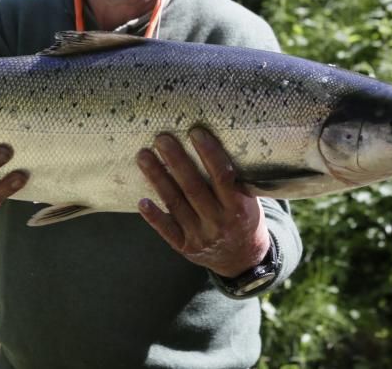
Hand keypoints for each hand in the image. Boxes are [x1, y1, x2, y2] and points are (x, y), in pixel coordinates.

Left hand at [136, 126, 269, 277]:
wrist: (243, 259)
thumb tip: (212, 142)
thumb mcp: (249, 201)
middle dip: (176, 161)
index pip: (223, 176)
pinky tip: (141, 201)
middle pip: (193, 187)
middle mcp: (219, 222)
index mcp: (238, 207)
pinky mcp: (185, 247)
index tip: (195, 132)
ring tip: (144, 156)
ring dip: (158, 178)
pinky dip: (154, 216)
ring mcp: (200, 236)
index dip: (209, 154)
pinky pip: (167, 230)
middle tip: (161, 139)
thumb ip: (233, 181)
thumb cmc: (244, 218)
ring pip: (175, 203)